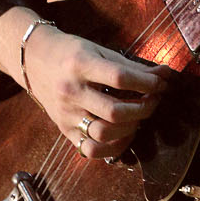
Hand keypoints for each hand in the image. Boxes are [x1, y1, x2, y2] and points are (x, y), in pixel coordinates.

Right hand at [0, 8, 168, 159]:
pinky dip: (113, 147)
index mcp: (80, 65)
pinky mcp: (64, 130)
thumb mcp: (100, 50)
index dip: (148, 82)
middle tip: (154, 100)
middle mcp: (71, 91)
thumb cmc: (72, 53)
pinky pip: (91, 150)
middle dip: (144, 108)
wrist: (34, 60)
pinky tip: (124, 134)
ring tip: (139, 116)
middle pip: (114, 111)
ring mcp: (66, 114)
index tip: (161, 83)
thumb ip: (132, 66)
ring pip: (103, 133)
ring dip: (131, 128)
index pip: (120, 78)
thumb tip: (165, 74)